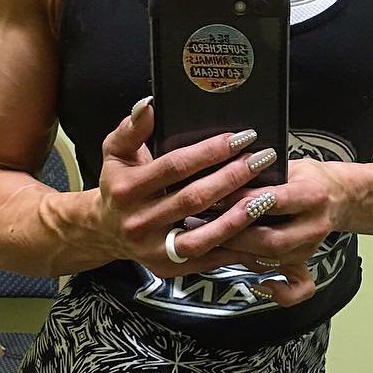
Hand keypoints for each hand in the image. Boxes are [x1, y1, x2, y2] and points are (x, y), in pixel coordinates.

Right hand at [96, 99, 283, 280]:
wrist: (104, 230)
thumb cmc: (117, 185)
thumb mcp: (116, 153)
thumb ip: (131, 129)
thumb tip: (149, 105)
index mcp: (125, 190)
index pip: (174, 167)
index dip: (210, 151)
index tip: (240, 137)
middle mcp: (137, 221)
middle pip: (193, 199)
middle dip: (232, 177)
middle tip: (262, 159)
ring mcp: (153, 248)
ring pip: (203, 236)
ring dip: (238, 216)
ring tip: (267, 195)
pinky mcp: (169, 267)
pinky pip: (208, 259)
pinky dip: (235, 245)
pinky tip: (257, 228)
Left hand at [211, 157, 347, 306]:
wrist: (336, 194)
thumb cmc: (300, 177)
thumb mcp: (284, 166)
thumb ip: (256, 176)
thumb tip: (215, 182)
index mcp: (312, 193)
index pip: (274, 201)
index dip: (242, 202)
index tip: (215, 198)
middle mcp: (315, 224)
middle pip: (272, 239)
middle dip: (234, 235)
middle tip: (206, 227)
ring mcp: (311, 246)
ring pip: (275, 259)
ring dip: (240, 255)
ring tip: (211, 244)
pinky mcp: (307, 262)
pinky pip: (300, 286)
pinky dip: (282, 292)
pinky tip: (260, 287)